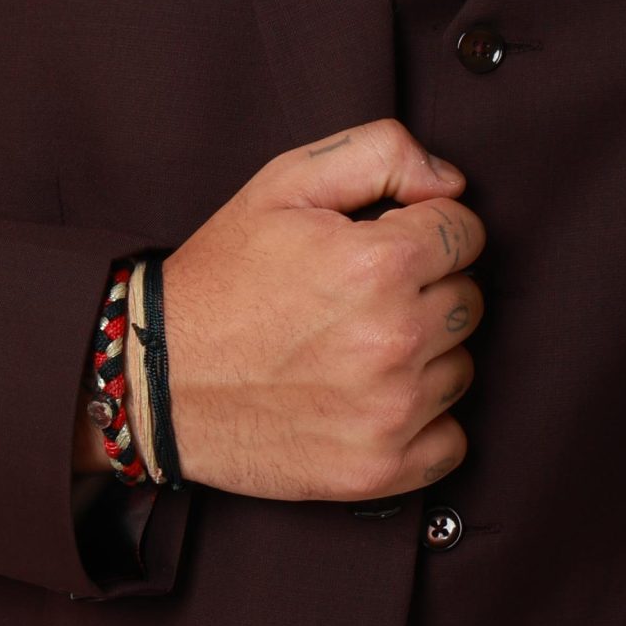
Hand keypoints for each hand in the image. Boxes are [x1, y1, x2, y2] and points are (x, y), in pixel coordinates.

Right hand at [81, 119, 485, 502]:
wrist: (156, 379)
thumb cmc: (225, 275)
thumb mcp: (286, 182)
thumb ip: (381, 154)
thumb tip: (451, 182)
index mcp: (377, 263)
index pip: (466, 232)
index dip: (430, 229)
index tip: (393, 242)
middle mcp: (392, 339)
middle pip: (469, 298)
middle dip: (428, 288)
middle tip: (366, 296)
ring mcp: (388, 412)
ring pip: (462, 366)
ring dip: (427, 355)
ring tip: (360, 346)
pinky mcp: (377, 471)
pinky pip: (452, 441)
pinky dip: (426, 423)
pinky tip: (375, 399)